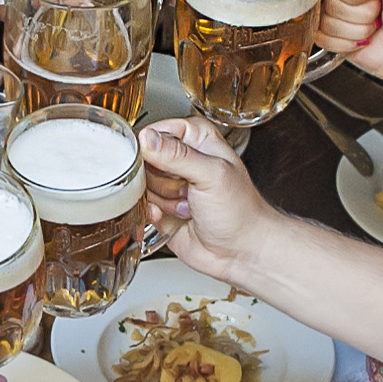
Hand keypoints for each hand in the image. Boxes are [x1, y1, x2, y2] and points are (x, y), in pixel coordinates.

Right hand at [136, 118, 275, 283]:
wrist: (240, 251)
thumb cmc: (240, 211)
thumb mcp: (212, 174)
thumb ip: (178, 154)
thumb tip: (147, 138)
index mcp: (198, 139)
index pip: (157, 130)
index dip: (154, 148)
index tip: (164, 163)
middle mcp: (182, 159)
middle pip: (144, 159)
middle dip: (160, 178)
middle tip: (183, 187)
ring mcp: (170, 184)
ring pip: (141, 184)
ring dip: (162, 199)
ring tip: (187, 204)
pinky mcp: (161, 208)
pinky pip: (141, 205)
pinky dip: (154, 214)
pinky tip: (175, 216)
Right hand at [314, 0, 382, 86]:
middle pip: (329, 1)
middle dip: (361, 11)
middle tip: (378, 11)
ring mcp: (332, 14)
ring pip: (327, 22)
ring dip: (358, 29)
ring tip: (373, 26)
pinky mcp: (328, 37)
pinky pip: (323, 39)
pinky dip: (347, 43)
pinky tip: (362, 40)